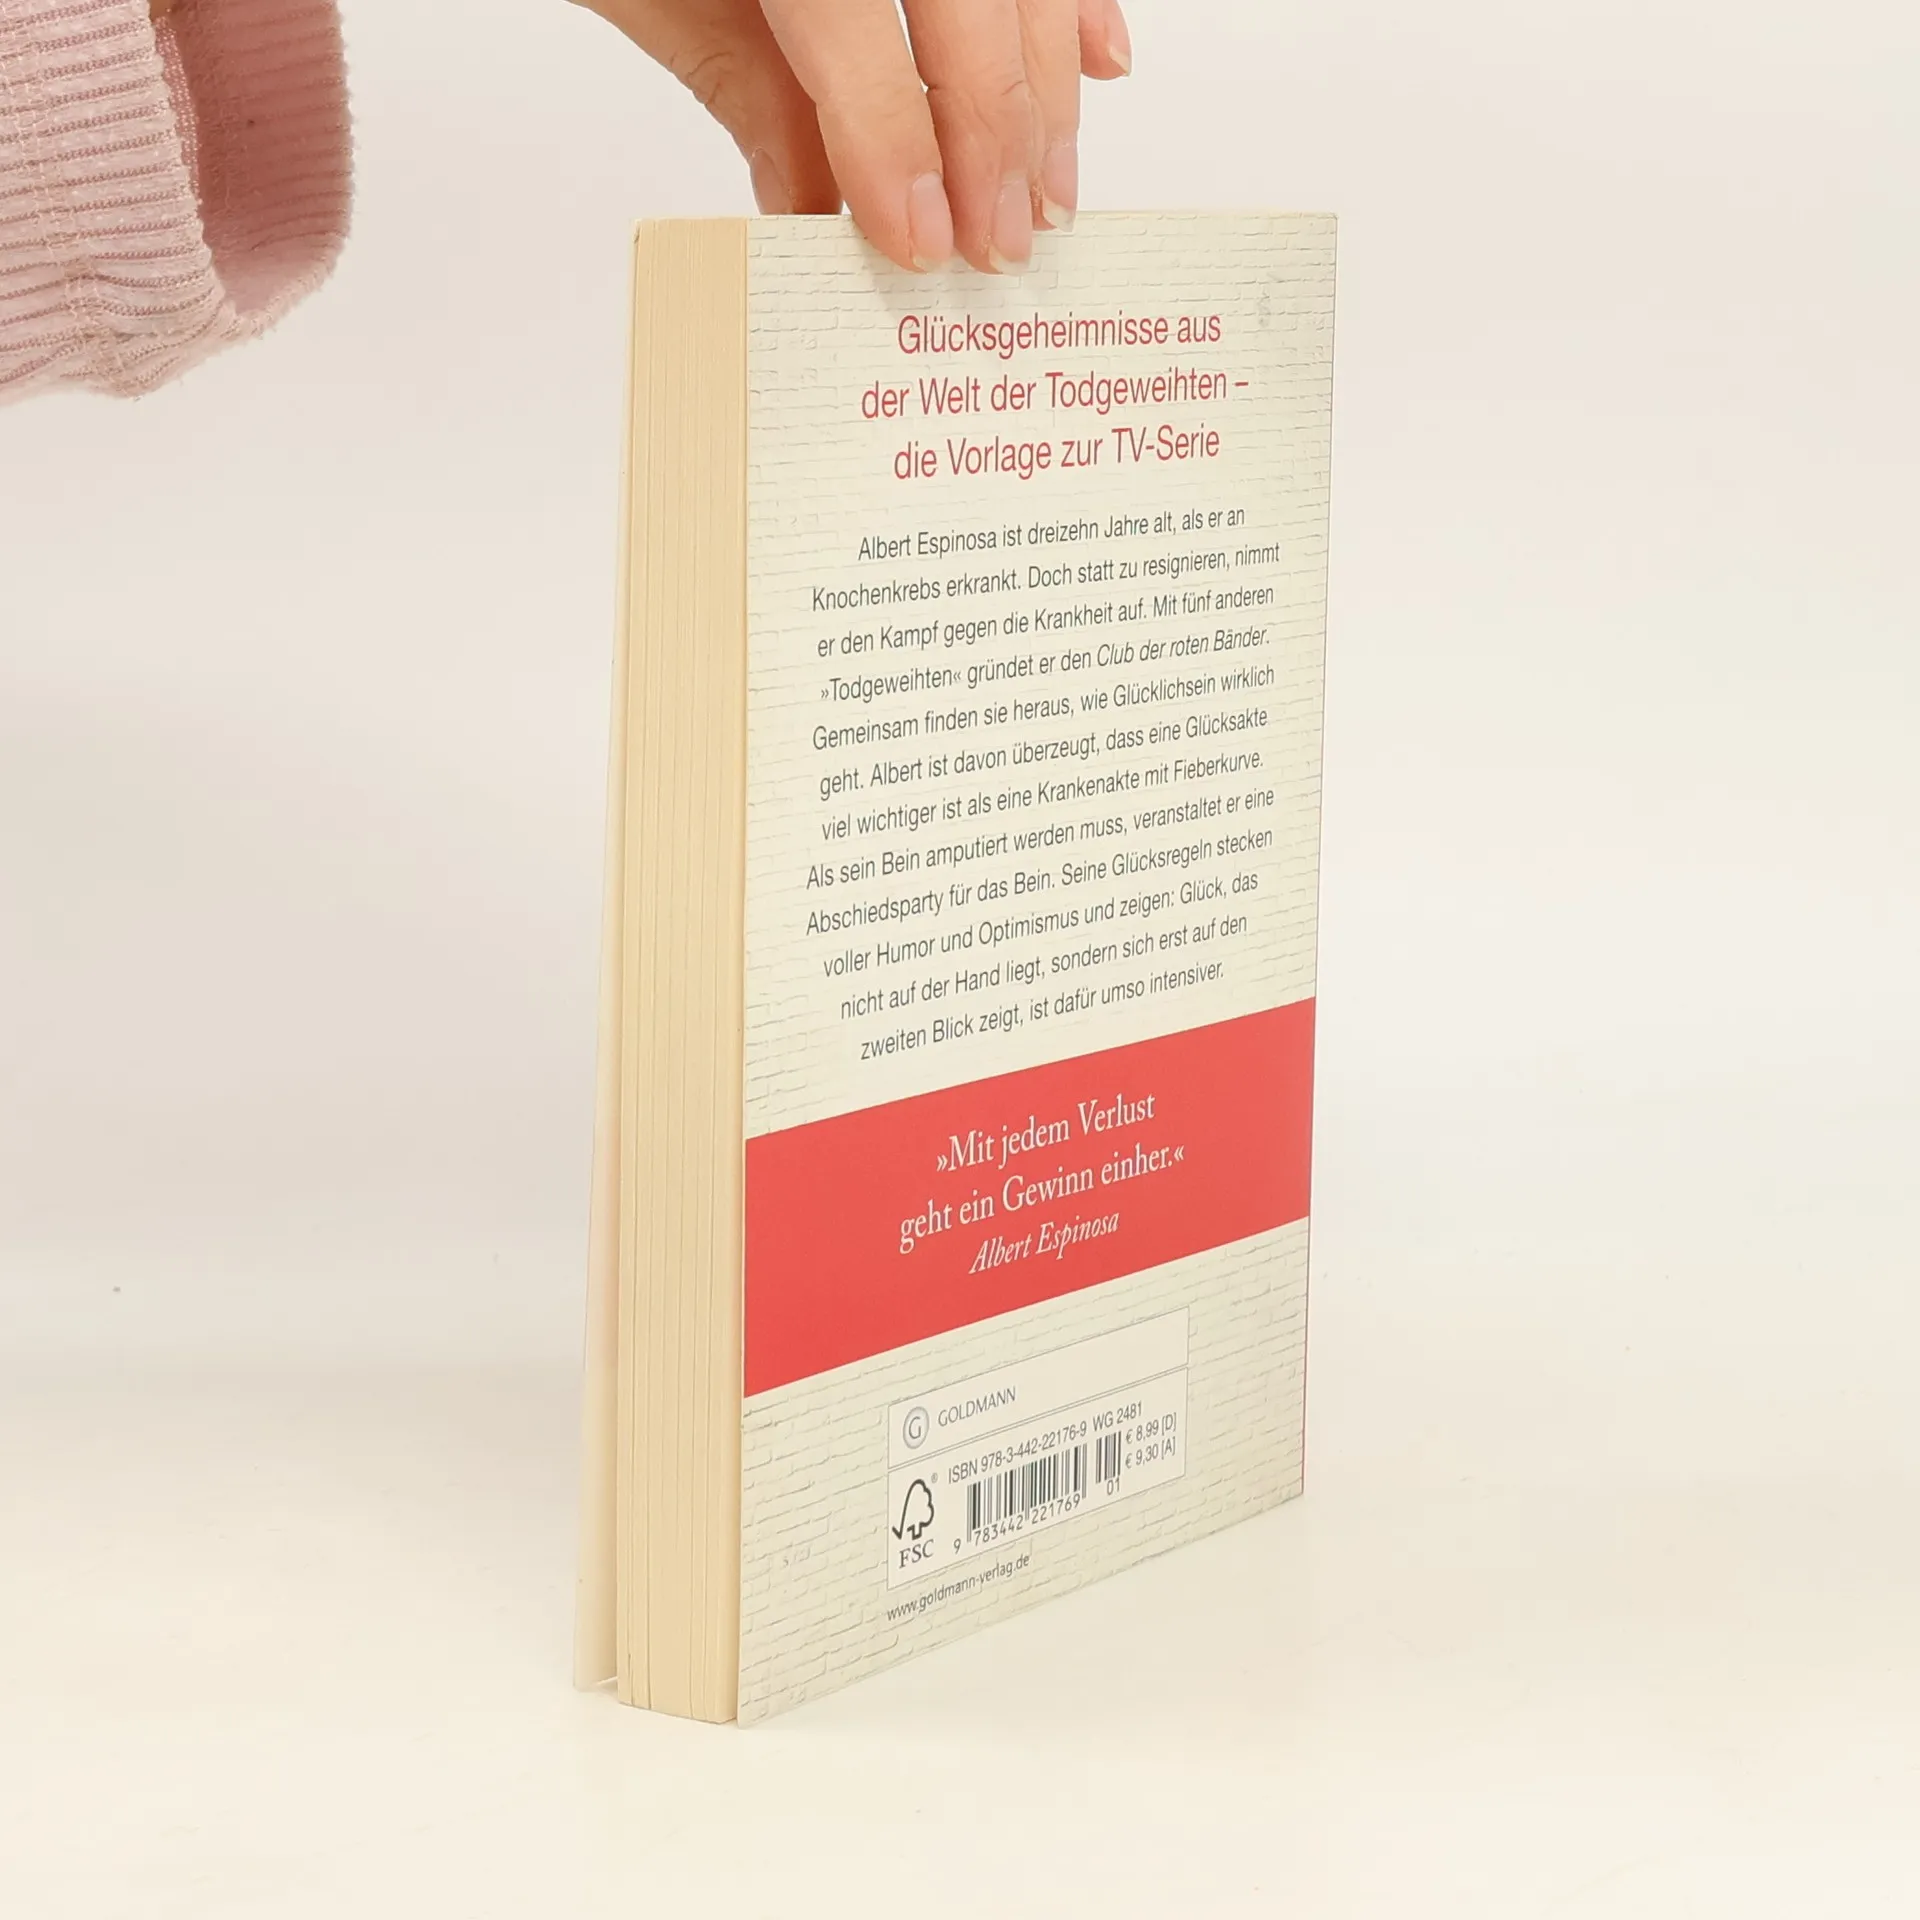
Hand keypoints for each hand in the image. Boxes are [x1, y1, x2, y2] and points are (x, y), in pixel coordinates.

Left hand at [576, 0, 1131, 273]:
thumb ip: (741, 89)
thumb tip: (816, 218)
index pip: (853, 32)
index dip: (896, 147)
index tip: (922, 246)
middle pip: (969, 4)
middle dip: (995, 138)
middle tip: (1000, 245)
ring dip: (1048, 90)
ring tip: (1046, 194)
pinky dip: (1077, 3)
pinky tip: (1102, 64)